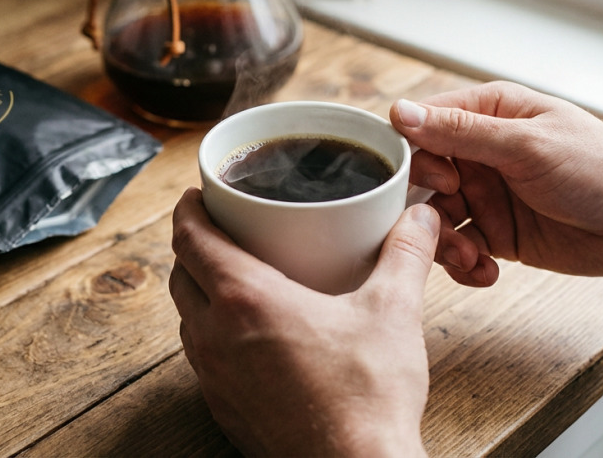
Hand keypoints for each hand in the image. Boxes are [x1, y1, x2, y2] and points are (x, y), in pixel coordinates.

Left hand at [169, 188, 436, 456]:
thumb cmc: (368, 397)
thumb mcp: (393, 312)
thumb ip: (406, 254)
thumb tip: (421, 217)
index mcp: (245, 299)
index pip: (190, 238)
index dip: (189, 209)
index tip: (199, 194)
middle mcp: (215, 336)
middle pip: (181, 275)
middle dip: (194, 246)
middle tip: (224, 230)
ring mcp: (214, 378)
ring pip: (188, 319)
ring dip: (202, 292)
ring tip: (239, 279)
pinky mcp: (224, 410)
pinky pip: (204, 359)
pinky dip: (215, 335)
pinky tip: (254, 337)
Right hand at [390, 81, 602, 285]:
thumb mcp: (528, 145)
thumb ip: (462, 132)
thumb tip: (399, 114)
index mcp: (488, 113)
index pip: (422, 126)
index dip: (416, 157)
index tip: (440, 181)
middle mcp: (482, 151)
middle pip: (421, 178)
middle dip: (426, 208)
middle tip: (452, 226)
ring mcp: (488, 193)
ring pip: (435, 218)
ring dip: (444, 243)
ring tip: (472, 258)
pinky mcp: (498, 233)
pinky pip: (459, 248)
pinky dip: (463, 265)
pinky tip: (486, 272)